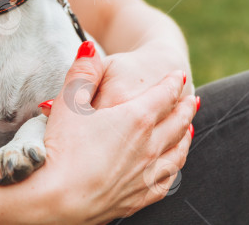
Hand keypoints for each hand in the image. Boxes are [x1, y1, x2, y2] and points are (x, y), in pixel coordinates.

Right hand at [32, 42, 196, 222]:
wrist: (55, 201)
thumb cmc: (60, 148)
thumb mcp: (68, 102)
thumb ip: (83, 72)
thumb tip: (89, 47)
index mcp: (136, 117)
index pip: (165, 94)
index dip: (173, 82)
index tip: (178, 75)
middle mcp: (149, 146)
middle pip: (178, 122)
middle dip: (186, 108)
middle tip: (193, 99)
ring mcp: (147, 174)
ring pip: (178, 152)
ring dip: (186, 136)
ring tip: (188, 128)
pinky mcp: (138, 198)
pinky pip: (167, 181)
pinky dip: (174, 167)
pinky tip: (172, 166)